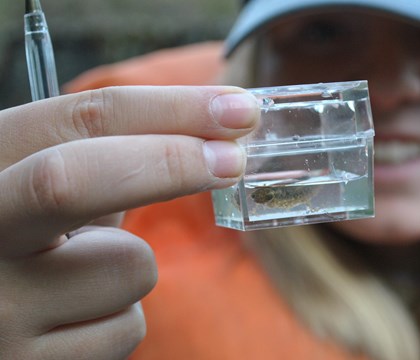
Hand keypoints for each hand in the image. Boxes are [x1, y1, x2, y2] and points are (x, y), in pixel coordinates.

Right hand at [0, 86, 258, 358]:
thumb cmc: (30, 243)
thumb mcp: (51, 188)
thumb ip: (109, 161)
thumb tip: (209, 137)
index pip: (76, 120)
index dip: (168, 108)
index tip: (236, 108)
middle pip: (72, 181)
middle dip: (169, 161)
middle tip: (233, 159)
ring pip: (128, 269)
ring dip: (133, 264)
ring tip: (81, 275)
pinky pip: (124, 328)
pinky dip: (119, 315)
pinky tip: (73, 318)